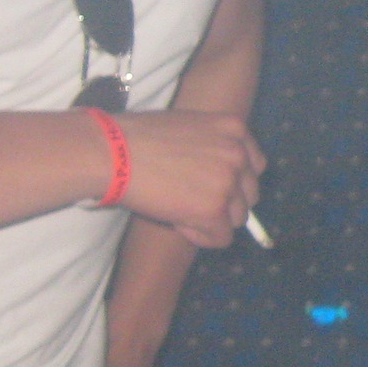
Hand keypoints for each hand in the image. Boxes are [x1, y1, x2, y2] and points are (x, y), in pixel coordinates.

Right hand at [108, 110, 263, 249]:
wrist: (113, 153)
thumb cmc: (137, 139)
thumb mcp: (188, 128)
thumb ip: (212, 147)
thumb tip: (219, 178)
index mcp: (235, 129)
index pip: (254, 166)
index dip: (232, 181)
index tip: (206, 185)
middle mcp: (238, 153)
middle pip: (250, 194)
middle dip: (225, 203)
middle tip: (189, 201)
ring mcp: (228, 182)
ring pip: (238, 219)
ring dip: (212, 221)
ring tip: (180, 211)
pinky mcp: (214, 209)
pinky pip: (221, 238)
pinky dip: (201, 237)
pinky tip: (177, 223)